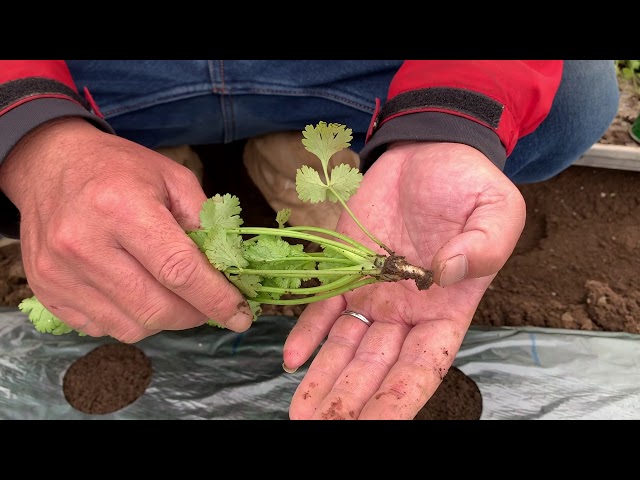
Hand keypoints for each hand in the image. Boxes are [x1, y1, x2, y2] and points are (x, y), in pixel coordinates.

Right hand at [0, 118, 252, 341]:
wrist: (47, 164)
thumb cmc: (117, 168)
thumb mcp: (172, 177)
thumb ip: (204, 222)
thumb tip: (229, 269)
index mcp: (121, 207)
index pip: (179, 270)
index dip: (217, 299)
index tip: (241, 315)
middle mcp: (84, 244)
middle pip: (156, 309)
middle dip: (195, 314)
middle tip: (210, 304)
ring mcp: (59, 273)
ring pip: (132, 327)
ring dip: (164, 320)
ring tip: (172, 294)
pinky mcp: (46, 291)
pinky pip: (103, 328)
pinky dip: (131, 319)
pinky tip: (137, 292)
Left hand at [283, 142, 525, 418]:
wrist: (429, 150)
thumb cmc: (470, 183)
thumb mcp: (496, 211)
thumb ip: (481, 248)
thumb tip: (447, 273)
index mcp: (447, 309)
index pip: (421, 367)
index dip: (398, 399)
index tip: (376, 426)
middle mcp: (406, 311)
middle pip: (375, 368)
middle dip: (350, 401)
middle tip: (319, 429)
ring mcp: (374, 293)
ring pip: (346, 347)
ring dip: (323, 379)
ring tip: (301, 413)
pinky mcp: (348, 269)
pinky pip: (324, 308)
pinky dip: (307, 333)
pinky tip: (291, 357)